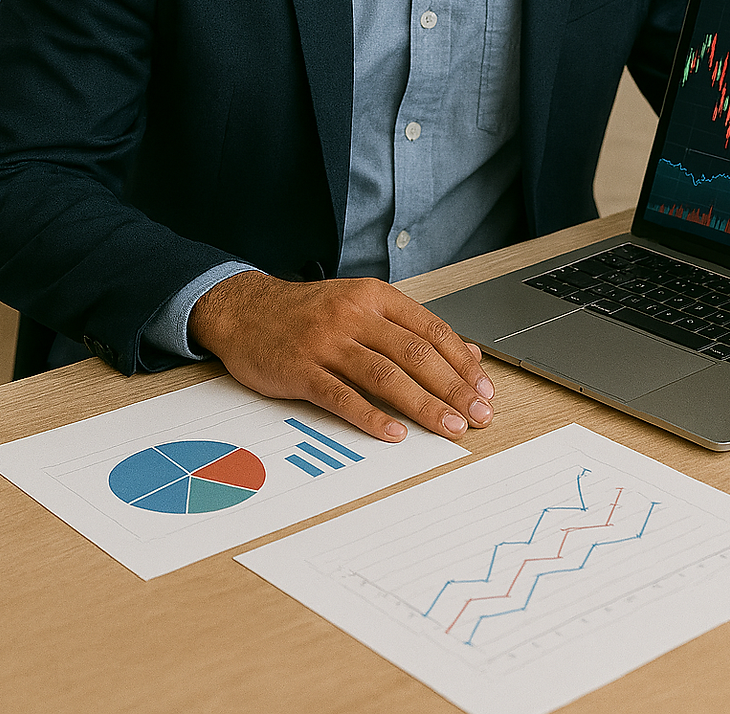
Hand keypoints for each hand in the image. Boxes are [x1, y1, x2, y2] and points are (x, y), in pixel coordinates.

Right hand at [188, 272, 493, 442]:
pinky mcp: (301, 370)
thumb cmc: (309, 313)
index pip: (431, 330)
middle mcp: (354, 315)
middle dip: (453, 388)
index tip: (484, 390)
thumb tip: (465, 353)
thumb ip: (410, 328)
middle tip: (478, 416)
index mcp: (374, 297)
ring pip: (385, 376)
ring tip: (450, 427)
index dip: (462, 363)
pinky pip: (342, 396)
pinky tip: (395, 433)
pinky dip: (371, 416)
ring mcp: (327, 342)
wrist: (244, 310)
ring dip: (423, 405)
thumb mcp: (361, 306)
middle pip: (415, 354)